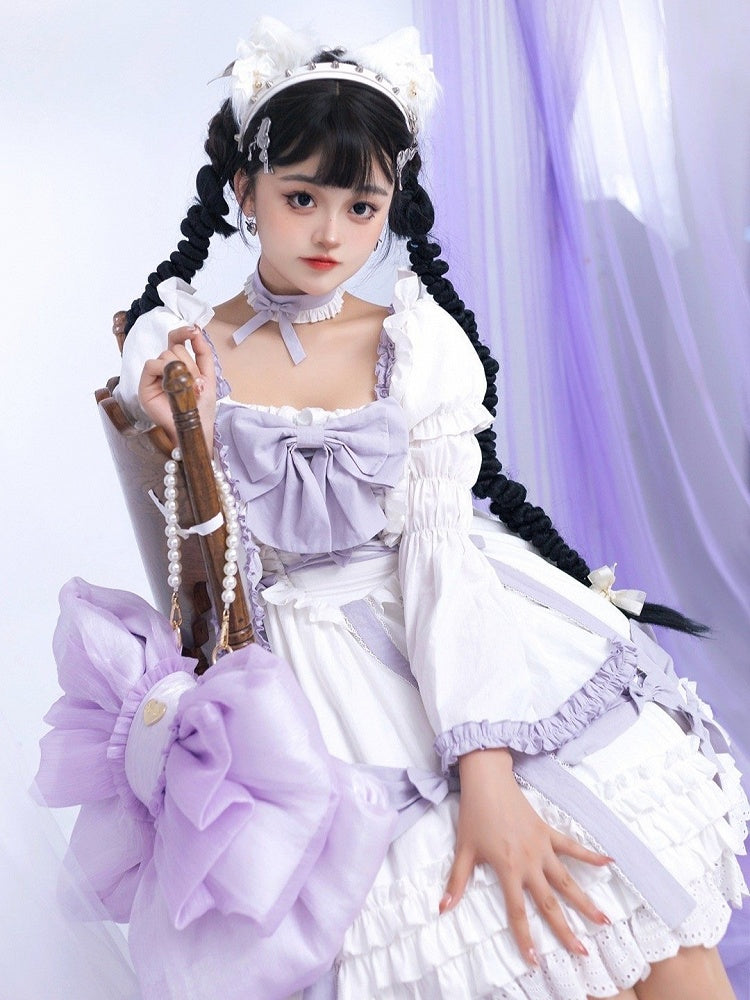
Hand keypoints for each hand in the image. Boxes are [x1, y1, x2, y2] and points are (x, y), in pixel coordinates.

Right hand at [138, 326, 215, 450]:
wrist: (195, 428)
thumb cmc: (202, 408)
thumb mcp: (208, 377)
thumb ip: (203, 354)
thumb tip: (196, 331)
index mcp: (181, 365)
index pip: (177, 340)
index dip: (183, 332)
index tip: (194, 330)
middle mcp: (167, 368)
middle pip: (176, 348)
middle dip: (190, 364)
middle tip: (197, 383)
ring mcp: (156, 376)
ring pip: (166, 355)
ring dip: (181, 370)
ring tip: (188, 389)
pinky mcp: (145, 385)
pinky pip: (151, 364)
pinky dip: (164, 371)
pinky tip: (172, 386)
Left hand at [441, 748, 611, 964]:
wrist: (488, 782)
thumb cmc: (474, 815)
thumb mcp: (463, 850)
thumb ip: (456, 881)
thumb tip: (443, 908)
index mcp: (508, 869)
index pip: (518, 910)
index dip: (525, 936)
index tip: (535, 959)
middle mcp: (529, 862)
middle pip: (550, 902)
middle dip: (566, 929)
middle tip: (583, 950)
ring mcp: (542, 847)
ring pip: (567, 880)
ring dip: (585, 900)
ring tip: (604, 919)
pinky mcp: (548, 832)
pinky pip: (572, 846)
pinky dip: (590, 855)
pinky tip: (609, 862)